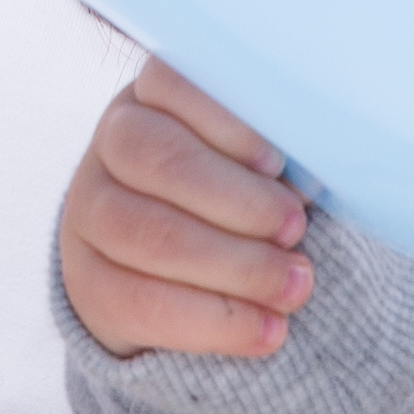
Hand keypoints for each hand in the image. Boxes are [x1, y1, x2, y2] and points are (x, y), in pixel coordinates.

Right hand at [58, 59, 312, 360]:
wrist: (184, 273)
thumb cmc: (245, 198)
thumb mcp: (259, 161)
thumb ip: (280, 154)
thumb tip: (325, 165)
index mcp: (155, 98)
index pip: (169, 82)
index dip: (226, 121)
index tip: (278, 161)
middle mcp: (111, 146)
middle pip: (155, 159)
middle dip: (238, 200)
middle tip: (296, 229)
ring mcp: (89, 214)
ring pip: (147, 235)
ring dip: (234, 265)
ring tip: (294, 285)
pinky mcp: (88, 284)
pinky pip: (141, 305)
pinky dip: (215, 324)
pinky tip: (268, 331)